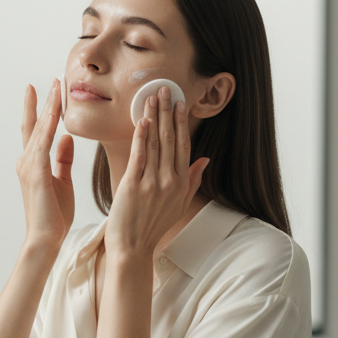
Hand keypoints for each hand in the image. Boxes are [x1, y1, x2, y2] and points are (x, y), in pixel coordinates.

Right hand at [16, 80, 74, 249]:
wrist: (45, 238)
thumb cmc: (53, 215)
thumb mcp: (62, 181)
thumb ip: (63, 159)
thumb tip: (67, 138)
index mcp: (34, 164)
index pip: (37, 131)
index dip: (41, 110)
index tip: (47, 91)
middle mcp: (27, 161)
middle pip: (34, 124)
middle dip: (43, 101)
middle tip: (51, 80)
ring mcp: (29, 165)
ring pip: (39, 128)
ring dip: (48, 106)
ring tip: (55, 87)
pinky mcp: (36, 171)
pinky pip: (44, 140)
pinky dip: (49, 123)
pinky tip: (55, 109)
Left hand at [106, 86, 208, 262]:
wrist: (132, 248)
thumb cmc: (152, 227)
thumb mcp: (178, 205)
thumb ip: (192, 180)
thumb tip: (205, 159)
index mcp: (181, 184)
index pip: (183, 146)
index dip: (181, 123)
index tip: (179, 103)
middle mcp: (170, 181)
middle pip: (170, 139)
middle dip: (168, 112)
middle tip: (166, 89)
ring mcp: (153, 183)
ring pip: (155, 143)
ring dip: (154, 117)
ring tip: (152, 96)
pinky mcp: (134, 185)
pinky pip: (139, 155)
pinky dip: (141, 136)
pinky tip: (142, 119)